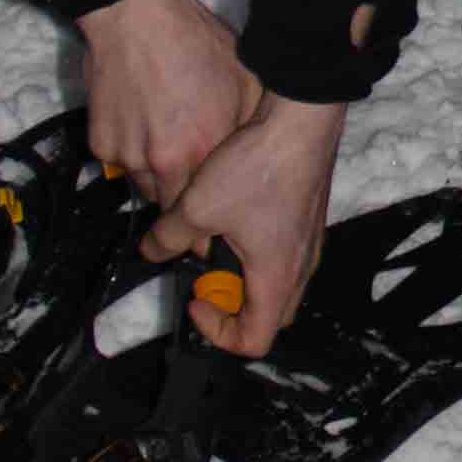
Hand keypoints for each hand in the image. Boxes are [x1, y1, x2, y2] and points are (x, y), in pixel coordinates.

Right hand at [76, 0, 257, 201]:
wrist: (136, 16)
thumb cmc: (196, 44)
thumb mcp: (245, 86)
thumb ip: (247, 133)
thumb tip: (256, 166)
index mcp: (204, 150)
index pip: (206, 215)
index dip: (211, 222)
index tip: (216, 220)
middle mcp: (163, 161)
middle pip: (173, 208)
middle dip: (184, 200)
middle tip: (194, 177)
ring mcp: (127, 155)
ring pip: (146, 186)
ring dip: (158, 176)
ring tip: (170, 142)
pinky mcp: (101, 144)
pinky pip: (121, 163)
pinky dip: (133, 153)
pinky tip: (145, 123)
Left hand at [143, 90, 346, 353]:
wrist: (301, 121)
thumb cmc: (259, 167)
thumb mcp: (197, 205)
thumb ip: (169, 236)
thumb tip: (152, 249)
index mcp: (276, 277)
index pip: (254, 340)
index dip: (217, 332)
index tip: (196, 298)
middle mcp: (300, 267)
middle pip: (271, 316)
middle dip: (233, 308)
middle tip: (207, 277)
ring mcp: (309, 243)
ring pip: (280, 285)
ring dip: (245, 277)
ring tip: (219, 242)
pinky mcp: (309, 220)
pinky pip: (286, 255)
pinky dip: (259, 253)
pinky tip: (236, 215)